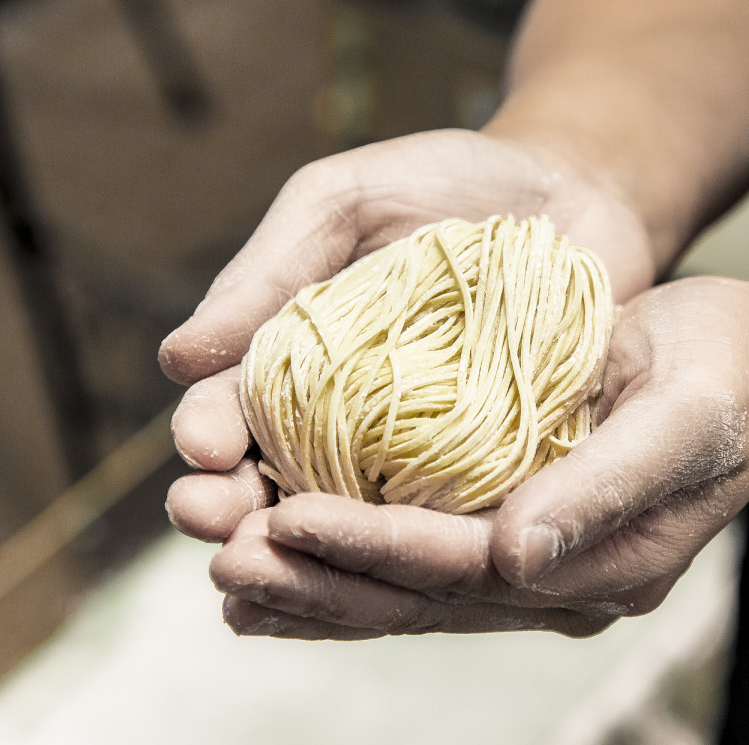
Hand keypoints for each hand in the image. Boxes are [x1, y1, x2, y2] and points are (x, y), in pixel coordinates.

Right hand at [162, 128, 654, 540]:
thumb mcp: (343, 203)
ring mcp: (419, 455)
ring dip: (310, 544)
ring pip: (353, 517)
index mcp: (292, 362)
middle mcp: (344, 422)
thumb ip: (270, 269)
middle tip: (213, 521)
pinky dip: (420, 544)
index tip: (202, 448)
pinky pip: (451, 516)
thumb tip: (178, 359)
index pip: (231, 411)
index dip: (208, 432)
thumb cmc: (444, 185)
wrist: (570, 193)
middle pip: (276, 481)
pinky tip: (395, 562)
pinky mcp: (493, 472)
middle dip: (236, 507)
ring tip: (278, 560)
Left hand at [206, 277, 748, 637]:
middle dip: (322, 578)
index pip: (470, 569)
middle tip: (223, 555)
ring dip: (316, 582)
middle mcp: (558, 578)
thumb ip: (608, 485)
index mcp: (605, 563)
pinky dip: (345, 563)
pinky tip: (279, 563)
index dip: (378, 545)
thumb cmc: (726, 373)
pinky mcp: (510, 532)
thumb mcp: (688, 413)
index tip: (289, 515)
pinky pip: (416, 562)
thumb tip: (516, 555)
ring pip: (408, 591)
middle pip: (422, 596)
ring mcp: (534, 564)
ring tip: (225, 568)